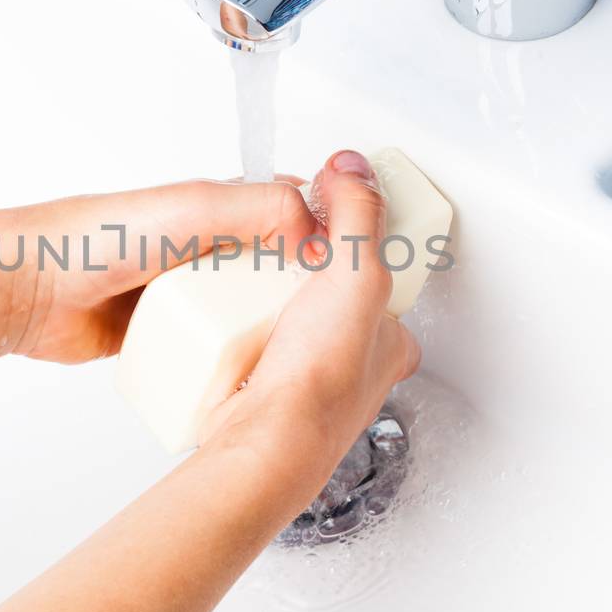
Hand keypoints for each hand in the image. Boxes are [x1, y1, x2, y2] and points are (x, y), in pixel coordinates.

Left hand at [0, 179, 317, 364]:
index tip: (363, 263)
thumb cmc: (97, 238)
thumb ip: (259, 209)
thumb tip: (319, 232)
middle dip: (305, 296)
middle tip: (335, 326)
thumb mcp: (193, 209)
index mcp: (219, 208)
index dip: (329, 233)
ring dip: (268, 332)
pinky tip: (246, 376)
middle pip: (276, 272)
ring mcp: (185, 293)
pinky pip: (208, 347)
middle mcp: (206, 249)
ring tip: (298, 359)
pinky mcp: (164, 331)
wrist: (32, 289)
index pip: (293, 213)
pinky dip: (227, 359)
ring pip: (245, 314)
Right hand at [197, 150, 420, 495]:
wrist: (266, 442)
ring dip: (262, 305)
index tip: (326, 223)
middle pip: (328, 300)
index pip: (381, 280)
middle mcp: (354, 368)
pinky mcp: (264, 393)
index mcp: (390, 345)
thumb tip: (352, 169)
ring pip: (287, 325)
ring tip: (242, 283)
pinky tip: (221, 320)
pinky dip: (235, 333)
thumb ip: (359, 216)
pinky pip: (249, 348)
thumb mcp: (357, 275)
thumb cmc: (321, 384)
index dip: (355, 247)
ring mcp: (306, 382)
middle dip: (300, 277)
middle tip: (275, 257)